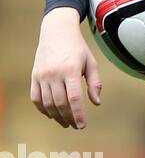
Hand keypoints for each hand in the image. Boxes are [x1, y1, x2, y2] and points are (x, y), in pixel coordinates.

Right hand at [31, 7, 101, 129]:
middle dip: (68, 118)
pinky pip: (35, 98)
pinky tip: (52, 114)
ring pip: (47, 103)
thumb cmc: (77, 48)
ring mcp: (42, 76)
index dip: (78, 114)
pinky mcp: (34, 76)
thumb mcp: (91, 62)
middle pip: (60, 103)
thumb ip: (95, 83)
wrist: (57, 31)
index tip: (82, 125)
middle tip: (75, 126)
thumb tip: (96, 103)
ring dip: (56, 116)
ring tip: (65, 122)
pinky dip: (43, 109)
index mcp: (71, 70)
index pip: (74, 99)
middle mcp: (54, 74)